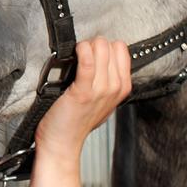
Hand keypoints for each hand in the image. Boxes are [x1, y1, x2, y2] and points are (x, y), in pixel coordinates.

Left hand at [34, 37, 131, 163]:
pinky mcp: (83, 91)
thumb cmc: (78, 121)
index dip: (105, 46)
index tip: (93, 52)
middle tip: (82, 54)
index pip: (121, 49)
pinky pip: (87, 61)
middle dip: (94, 44)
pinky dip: (81, 51)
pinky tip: (75, 52)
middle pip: (110, 45)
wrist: (63, 142)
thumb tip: (103, 57)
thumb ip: (109, 81)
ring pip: (100, 48)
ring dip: (85, 46)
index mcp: (123, 88)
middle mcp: (115, 87)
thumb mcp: (103, 101)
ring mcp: (101, 90)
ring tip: (76, 55)